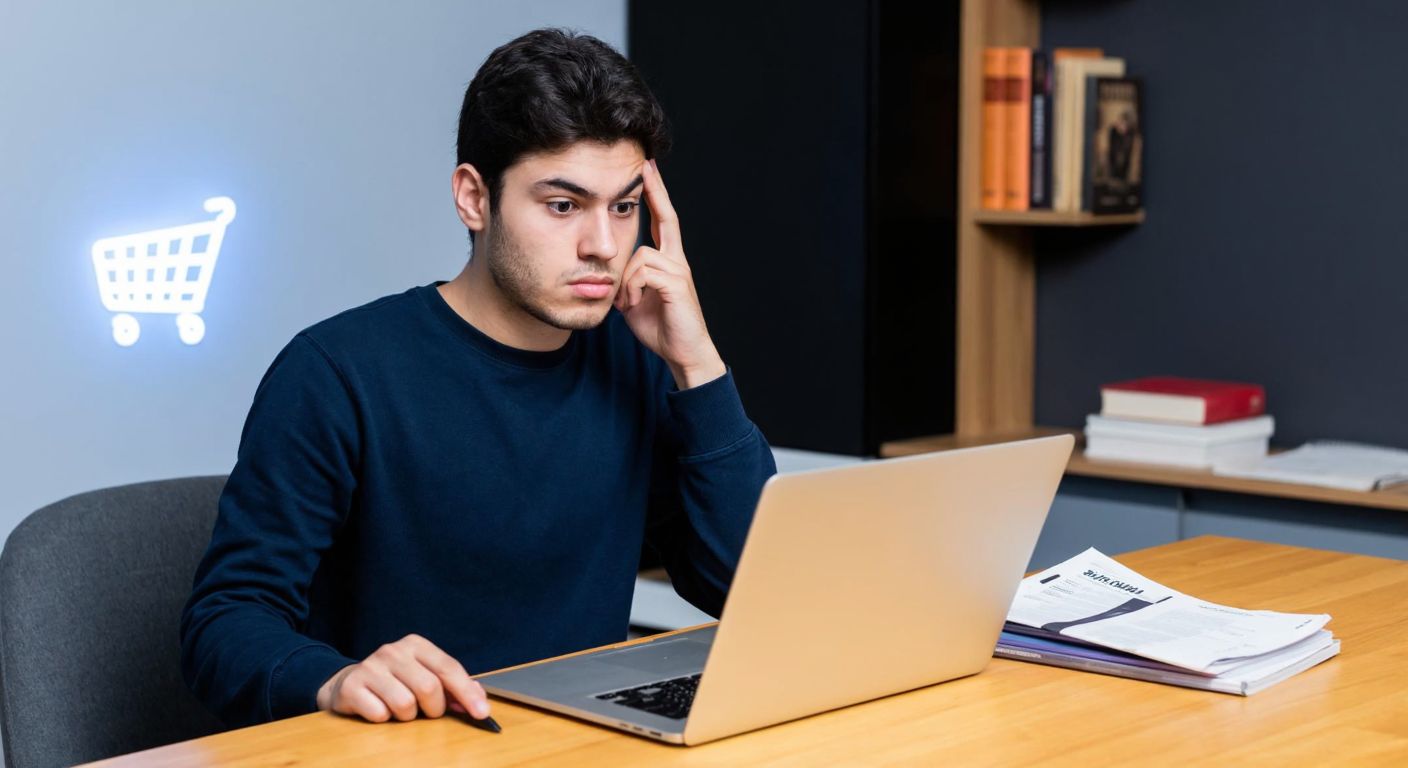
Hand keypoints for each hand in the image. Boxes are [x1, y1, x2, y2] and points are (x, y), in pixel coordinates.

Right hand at [315, 633, 490, 722]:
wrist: (349, 683)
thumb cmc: (396, 682)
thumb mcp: (425, 676)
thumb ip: (453, 687)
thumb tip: (478, 701)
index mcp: (415, 644)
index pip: (448, 668)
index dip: (467, 693)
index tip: (482, 714)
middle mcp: (393, 651)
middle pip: (429, 688)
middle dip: (434, 708)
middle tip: (427, 711)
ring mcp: (370, 667)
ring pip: (405, 704)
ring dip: (407, 716)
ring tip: (399, 708)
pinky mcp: (352, 687)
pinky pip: (380, 714)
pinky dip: (384, 718)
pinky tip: (379, 708)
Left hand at [614, 158, 726, 389]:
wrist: (685, 353)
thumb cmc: (662, 328)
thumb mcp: (634, 300)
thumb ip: (625, 281)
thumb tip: (609, 273)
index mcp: (668, 262)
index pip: (664, 221)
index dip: (655, 195)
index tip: (647, 170)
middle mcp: (677, 261)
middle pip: (667, 218)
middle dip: (655, 190)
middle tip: (645, 165)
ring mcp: (679, 271)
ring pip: (639, 255)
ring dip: (624, 280)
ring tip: (625, 303)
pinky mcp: (676, 284)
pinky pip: (642, 272)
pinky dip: (630, 289)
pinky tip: (631, 305)